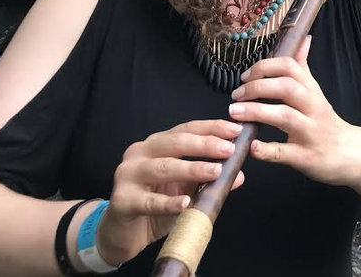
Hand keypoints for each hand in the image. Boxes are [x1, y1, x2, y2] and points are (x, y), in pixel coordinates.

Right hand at [95, 119, 245, 265]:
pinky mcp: (122, 201)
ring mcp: (127, 175)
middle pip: (175, 143)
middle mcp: (140, 153)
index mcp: (157, 144)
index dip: (212, 128)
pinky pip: (149, 201)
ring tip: (215, 172)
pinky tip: (186, 203)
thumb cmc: (155, 204)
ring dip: (192, 169)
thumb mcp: (186, 190)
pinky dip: (169, 202)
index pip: (187, 129)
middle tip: (228, 149)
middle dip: (205, 144)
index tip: (236, 131)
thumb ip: (208, 180)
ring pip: (163, 168)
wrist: (123, 233)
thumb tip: (239, 175)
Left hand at [228, 37, 360, 184]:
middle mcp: (312, 108)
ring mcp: (309, 133)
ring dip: (257, 112)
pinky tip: (252, 146)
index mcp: (312, 91)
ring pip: (285, 116)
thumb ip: (304, 68)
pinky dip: (266, 149)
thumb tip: (303, 39)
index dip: (265, 67)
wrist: (349, 154)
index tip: (246, 76)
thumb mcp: (316, 93)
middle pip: (287, 87)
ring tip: (235, 112)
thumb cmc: (326, 122)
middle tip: (236, 94)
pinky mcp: (305, 156)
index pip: (290, 67)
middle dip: (258, 87)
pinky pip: (284, 152)